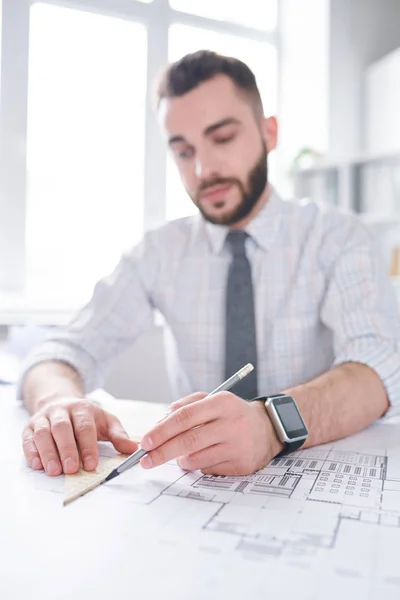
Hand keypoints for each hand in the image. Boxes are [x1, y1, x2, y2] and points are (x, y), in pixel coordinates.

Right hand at [22, 397, 137, 475]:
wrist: (60, 401)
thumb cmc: (84, 417)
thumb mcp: (105, 421)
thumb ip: (118, 435)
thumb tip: (132, 449)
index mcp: (81, 409)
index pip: (85, 427)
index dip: (88, 446)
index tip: (91, 465)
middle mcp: (60, 411)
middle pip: (62, 428)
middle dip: (67, 449)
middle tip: (71, 469)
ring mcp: (43, 418)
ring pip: (43, 433)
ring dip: (48, 453)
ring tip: (54, 471)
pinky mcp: (29, 427)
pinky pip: (28, 439)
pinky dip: (31, 452)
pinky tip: (37, 464)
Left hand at [139, 392, 282, 475]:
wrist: (267, 428)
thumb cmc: (231, 414)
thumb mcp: (212, 400)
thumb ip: (186, 405)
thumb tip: (161, 421)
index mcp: (221, 402)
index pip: (185, 417)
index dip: (162, 430)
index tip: (146, 441)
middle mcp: (231, 423)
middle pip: (188, 441)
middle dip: (162, 452)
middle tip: (146, 459)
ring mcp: (238, 445)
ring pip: (197, 458)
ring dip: (181, 460)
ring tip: (180, 455)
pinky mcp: (242, 464)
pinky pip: (209, 469)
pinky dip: (198, 466)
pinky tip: (202, 458)